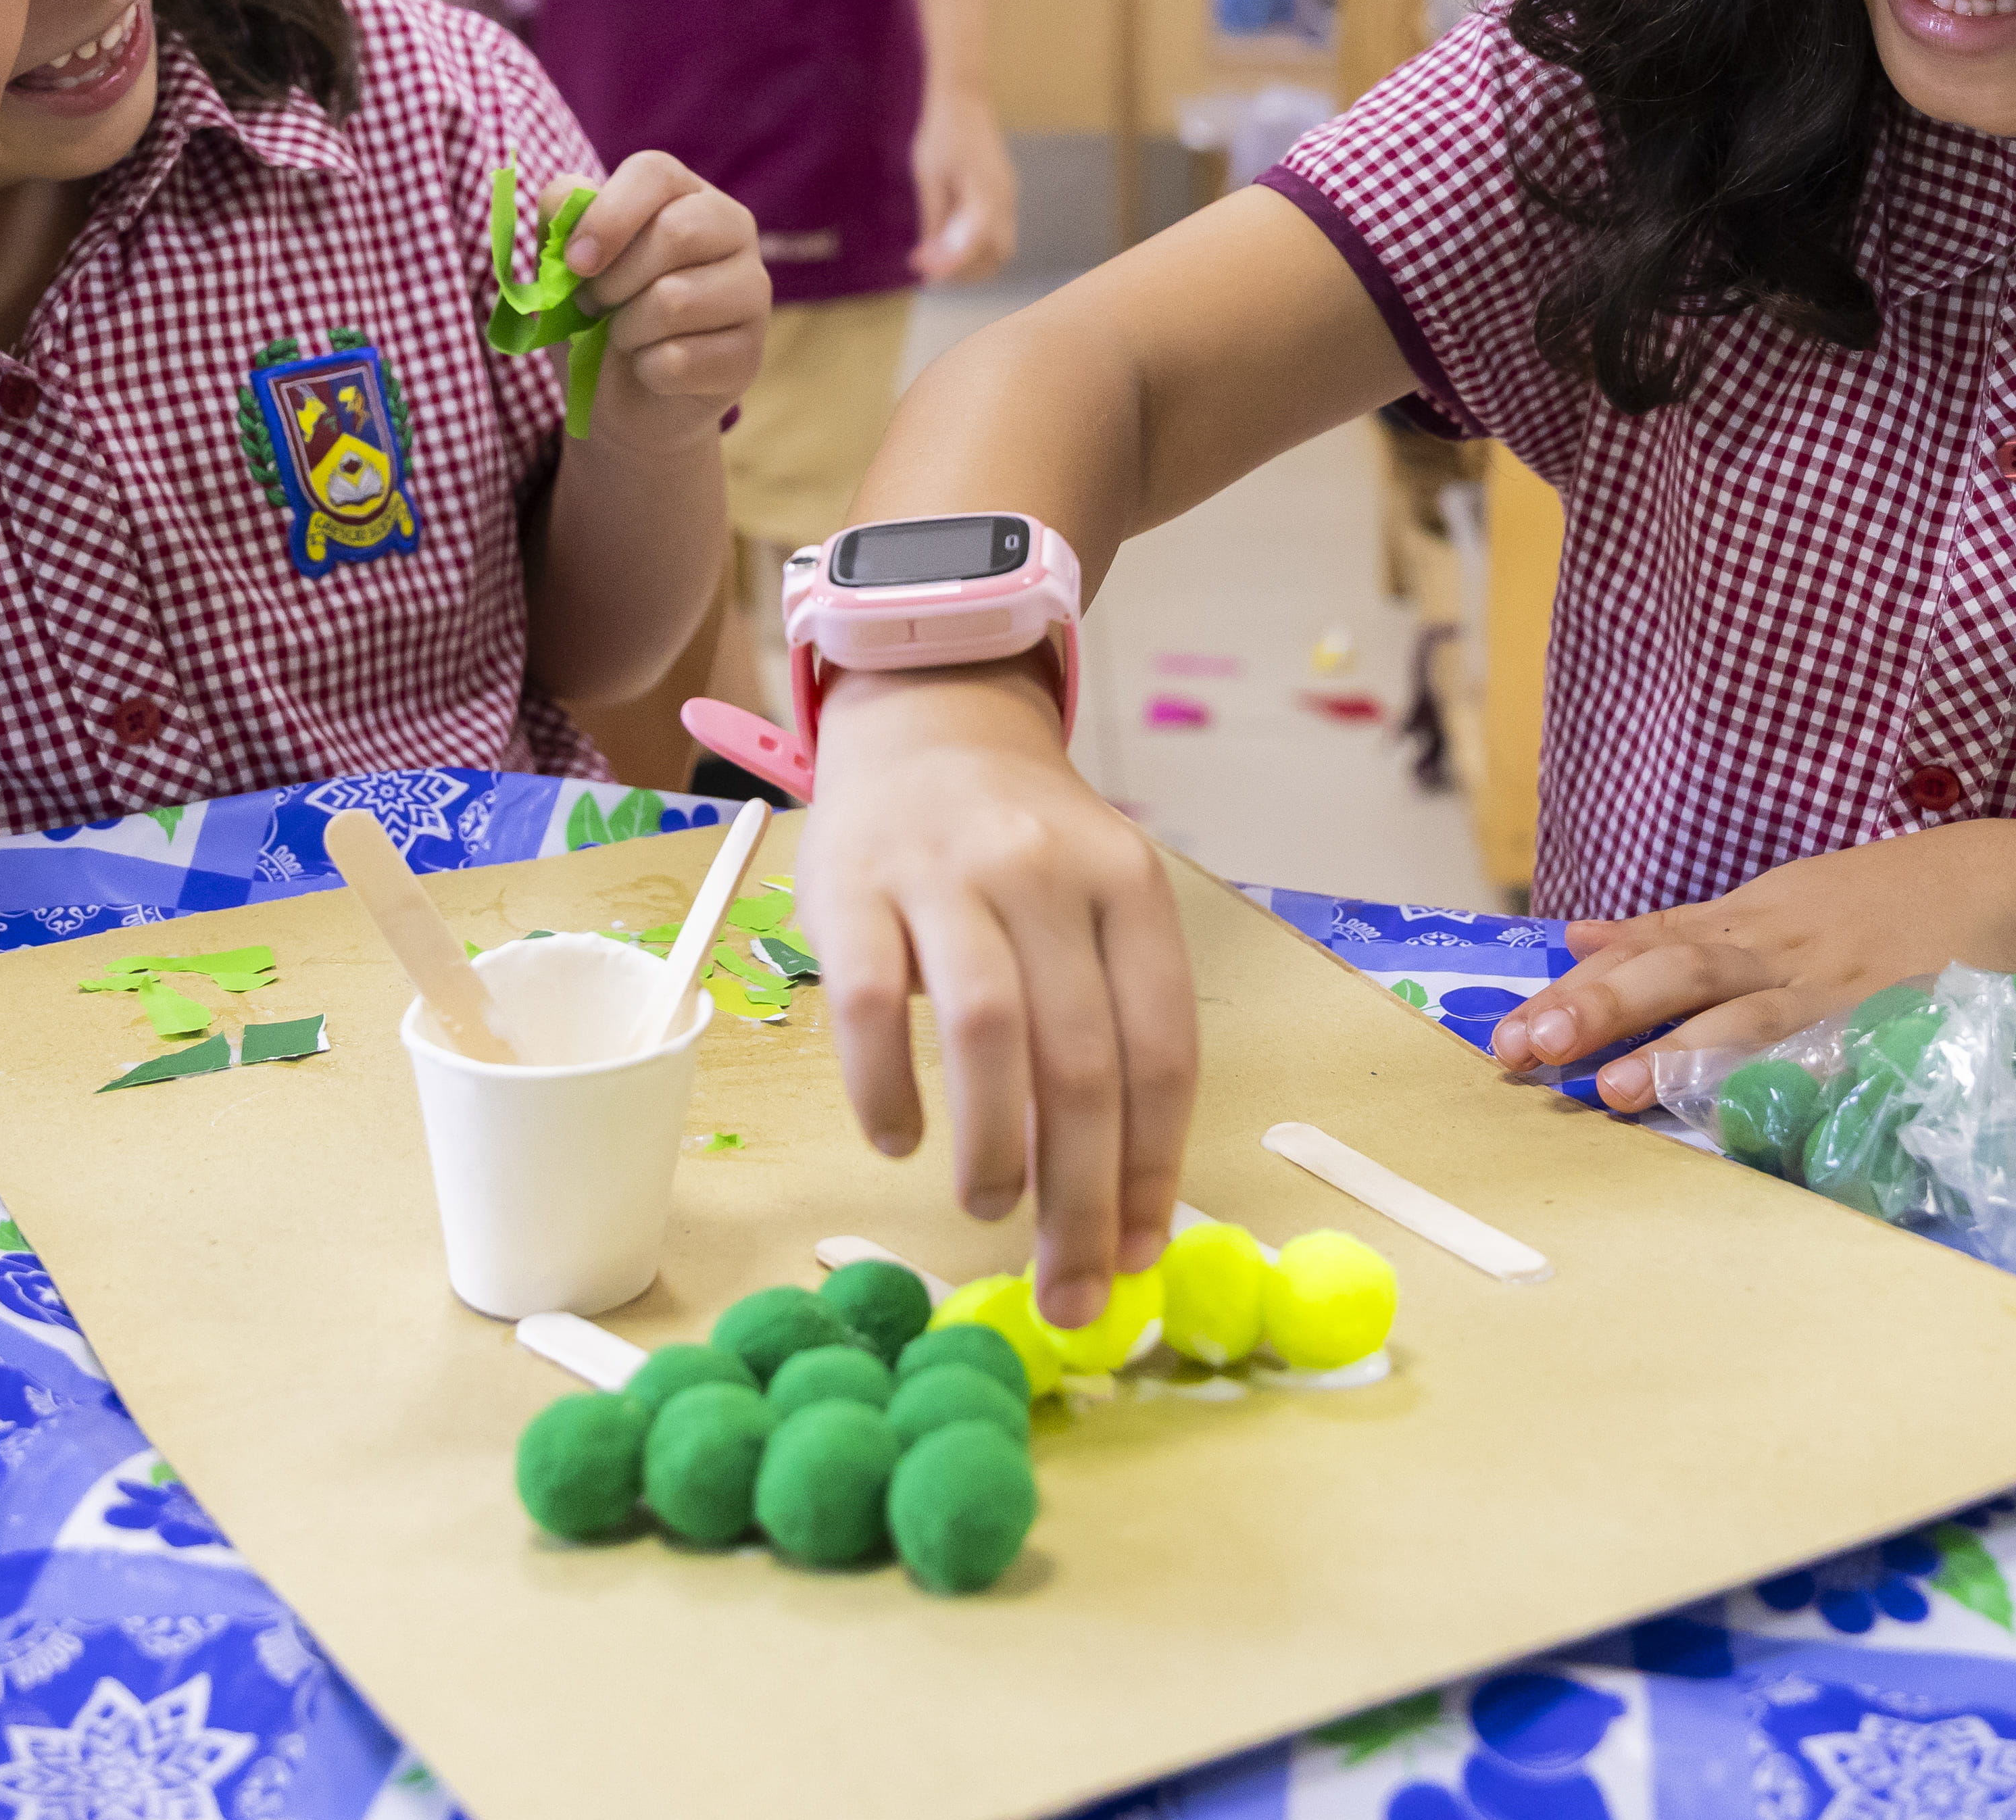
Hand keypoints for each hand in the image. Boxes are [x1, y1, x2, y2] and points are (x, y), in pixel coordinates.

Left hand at [555, 147, 764, 440]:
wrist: (621, 395)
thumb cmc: (597, 313)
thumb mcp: (565, 261)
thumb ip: (562, 217)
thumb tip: (566, 196)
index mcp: (687, 194)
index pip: (655, 172)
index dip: (609, 214)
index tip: (575, 261)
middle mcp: (733, 231)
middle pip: (676, 233)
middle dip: (614, 280)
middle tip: (591, 305)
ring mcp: (752, 293)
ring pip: (676, 301)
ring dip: (626, 330)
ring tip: (623, 337)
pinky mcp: (750, 354)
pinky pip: (681, 359)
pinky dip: (645, 370)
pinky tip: (651, 370)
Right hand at [803, 662, 1188, 1325]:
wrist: (929, 725)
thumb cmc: (1023, 853)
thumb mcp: (1097, 906)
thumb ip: (1112, 1027)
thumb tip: (1120, 1199)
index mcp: (1128, 887)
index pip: (1162, 1048)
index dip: (1154, 1167)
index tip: (1139, 1256)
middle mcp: (1046, 874)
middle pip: (1082, 1061)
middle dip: (1082, 1198)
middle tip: (1069, 1289)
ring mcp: (946, 872)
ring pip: (988, 1033)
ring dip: (996, 1148)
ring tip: (992, 1208)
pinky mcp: (853, 884)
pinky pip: (870, 1004)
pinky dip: (886, 1089)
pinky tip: (898, 1141)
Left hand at [910, 86, 1016, 283]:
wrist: (963, 98)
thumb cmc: (942, 133)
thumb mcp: (929, 178)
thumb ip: (934, 217)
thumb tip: (929, 254)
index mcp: (987, 196)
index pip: (974, 248)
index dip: (949, 268)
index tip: (924, 277)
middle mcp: (1005, 200)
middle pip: (997, 256)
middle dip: (966, 273)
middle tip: (932, 273)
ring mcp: (1007, 196)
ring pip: (999, 246)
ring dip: (972, 260)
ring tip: (937, 259)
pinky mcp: (1002, 192)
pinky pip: (995, 230)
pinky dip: (975, 244)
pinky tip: (948, 239)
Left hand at [1484, 822, 2015, 1113]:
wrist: (2008, 885)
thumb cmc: (1885, 900)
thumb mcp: (1774, 900)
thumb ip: (1677, 927)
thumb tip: (1576, 935)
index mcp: (1749, 920)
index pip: (1646, 950)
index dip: (1577, 989)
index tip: (1509, 1028)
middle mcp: (1780, 947)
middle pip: (1677, 972)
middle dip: (1600, 1011)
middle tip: (1530, 1048)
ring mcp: (1837, 986)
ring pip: (1747, 1017)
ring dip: (1681, 1053)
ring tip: (1618, 1089)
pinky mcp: (1893, 1021)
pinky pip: (1834, 1057)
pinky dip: (1792, 1081)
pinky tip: (1754, 1114)